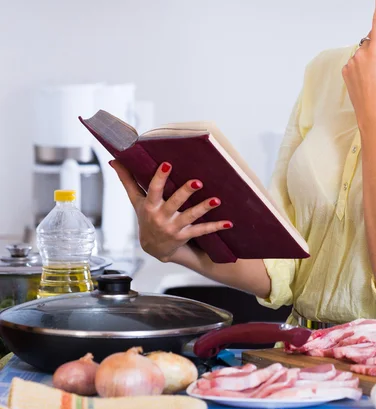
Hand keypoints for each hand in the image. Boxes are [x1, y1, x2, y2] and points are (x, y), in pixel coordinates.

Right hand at [109, 161, 231, 262]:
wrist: (153, 248)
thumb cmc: (146, 217)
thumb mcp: (135, 201)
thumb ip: (127, 180)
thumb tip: (114, 160)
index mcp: (149, 206)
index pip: (153, 190)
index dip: (160, 177)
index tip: (167, 163)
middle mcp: (161, 217)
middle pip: (174, 202)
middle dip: (185, 192)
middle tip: (197, 181)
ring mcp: (174, 227)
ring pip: (190, 217)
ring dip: (203, 208)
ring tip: (216, 200)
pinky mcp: (185, 235)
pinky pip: (202, 231)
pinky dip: (215, 227)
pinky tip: (229, 222)